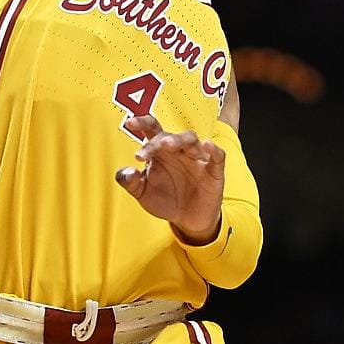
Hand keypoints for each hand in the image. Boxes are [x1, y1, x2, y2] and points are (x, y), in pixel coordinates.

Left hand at [112, 114, 223, 243]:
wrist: (188, 220)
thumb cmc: (166, 200)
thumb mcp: (143, 193)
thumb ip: (131, 182)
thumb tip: (126, 172)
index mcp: (160, 152)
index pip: (151, 130)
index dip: (141, 123)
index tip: (130, 123)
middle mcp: (178, 151)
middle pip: (169, 136)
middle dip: (156, 141)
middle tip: (145, 153)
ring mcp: (196, 159)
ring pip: (191, 139)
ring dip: (179, 140)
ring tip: (168, 145)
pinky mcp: (213, 171)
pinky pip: (217, 156)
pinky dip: (214, 149)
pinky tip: (208, 144)